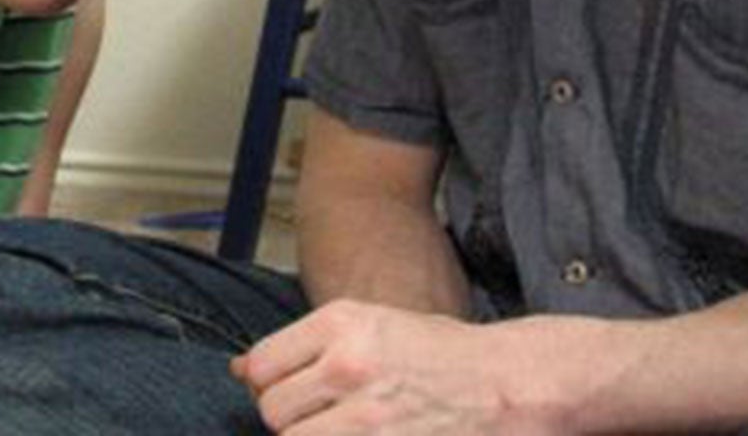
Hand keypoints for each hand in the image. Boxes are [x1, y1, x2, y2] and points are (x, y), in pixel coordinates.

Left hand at [232, 300, 577, 434]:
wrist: (509, 383)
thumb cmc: (439, 355)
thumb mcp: (370, 326)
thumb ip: (304, 347)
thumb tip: (238, 371)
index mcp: (341, 323)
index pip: (261, 369)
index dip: (271, 389)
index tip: (293, 395)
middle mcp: (349, 365)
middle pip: (275, 414)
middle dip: (291, 423)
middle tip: (324, 420)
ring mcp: (368, 417)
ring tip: (345, 431)